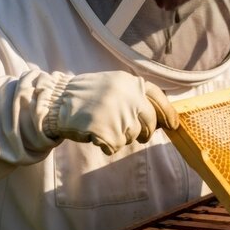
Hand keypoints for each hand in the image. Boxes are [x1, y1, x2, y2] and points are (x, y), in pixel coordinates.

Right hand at [43, 71, 178, 154]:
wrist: (55, 102)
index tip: (174, 125)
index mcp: (131, 83)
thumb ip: (135, 96)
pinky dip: (107, 145)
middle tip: (142, 137)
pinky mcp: (109, 131)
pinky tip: (96, 135)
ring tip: (105, 127)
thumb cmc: (86, 96)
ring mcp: (120, 114)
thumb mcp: (114, 85)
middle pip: (150, 123)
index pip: (159, 98)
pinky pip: (116, 146)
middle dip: (147, 133)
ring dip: (122, 137)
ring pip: (133, 136)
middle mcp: (130, 97)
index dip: (168, 113)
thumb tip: (161, 118)